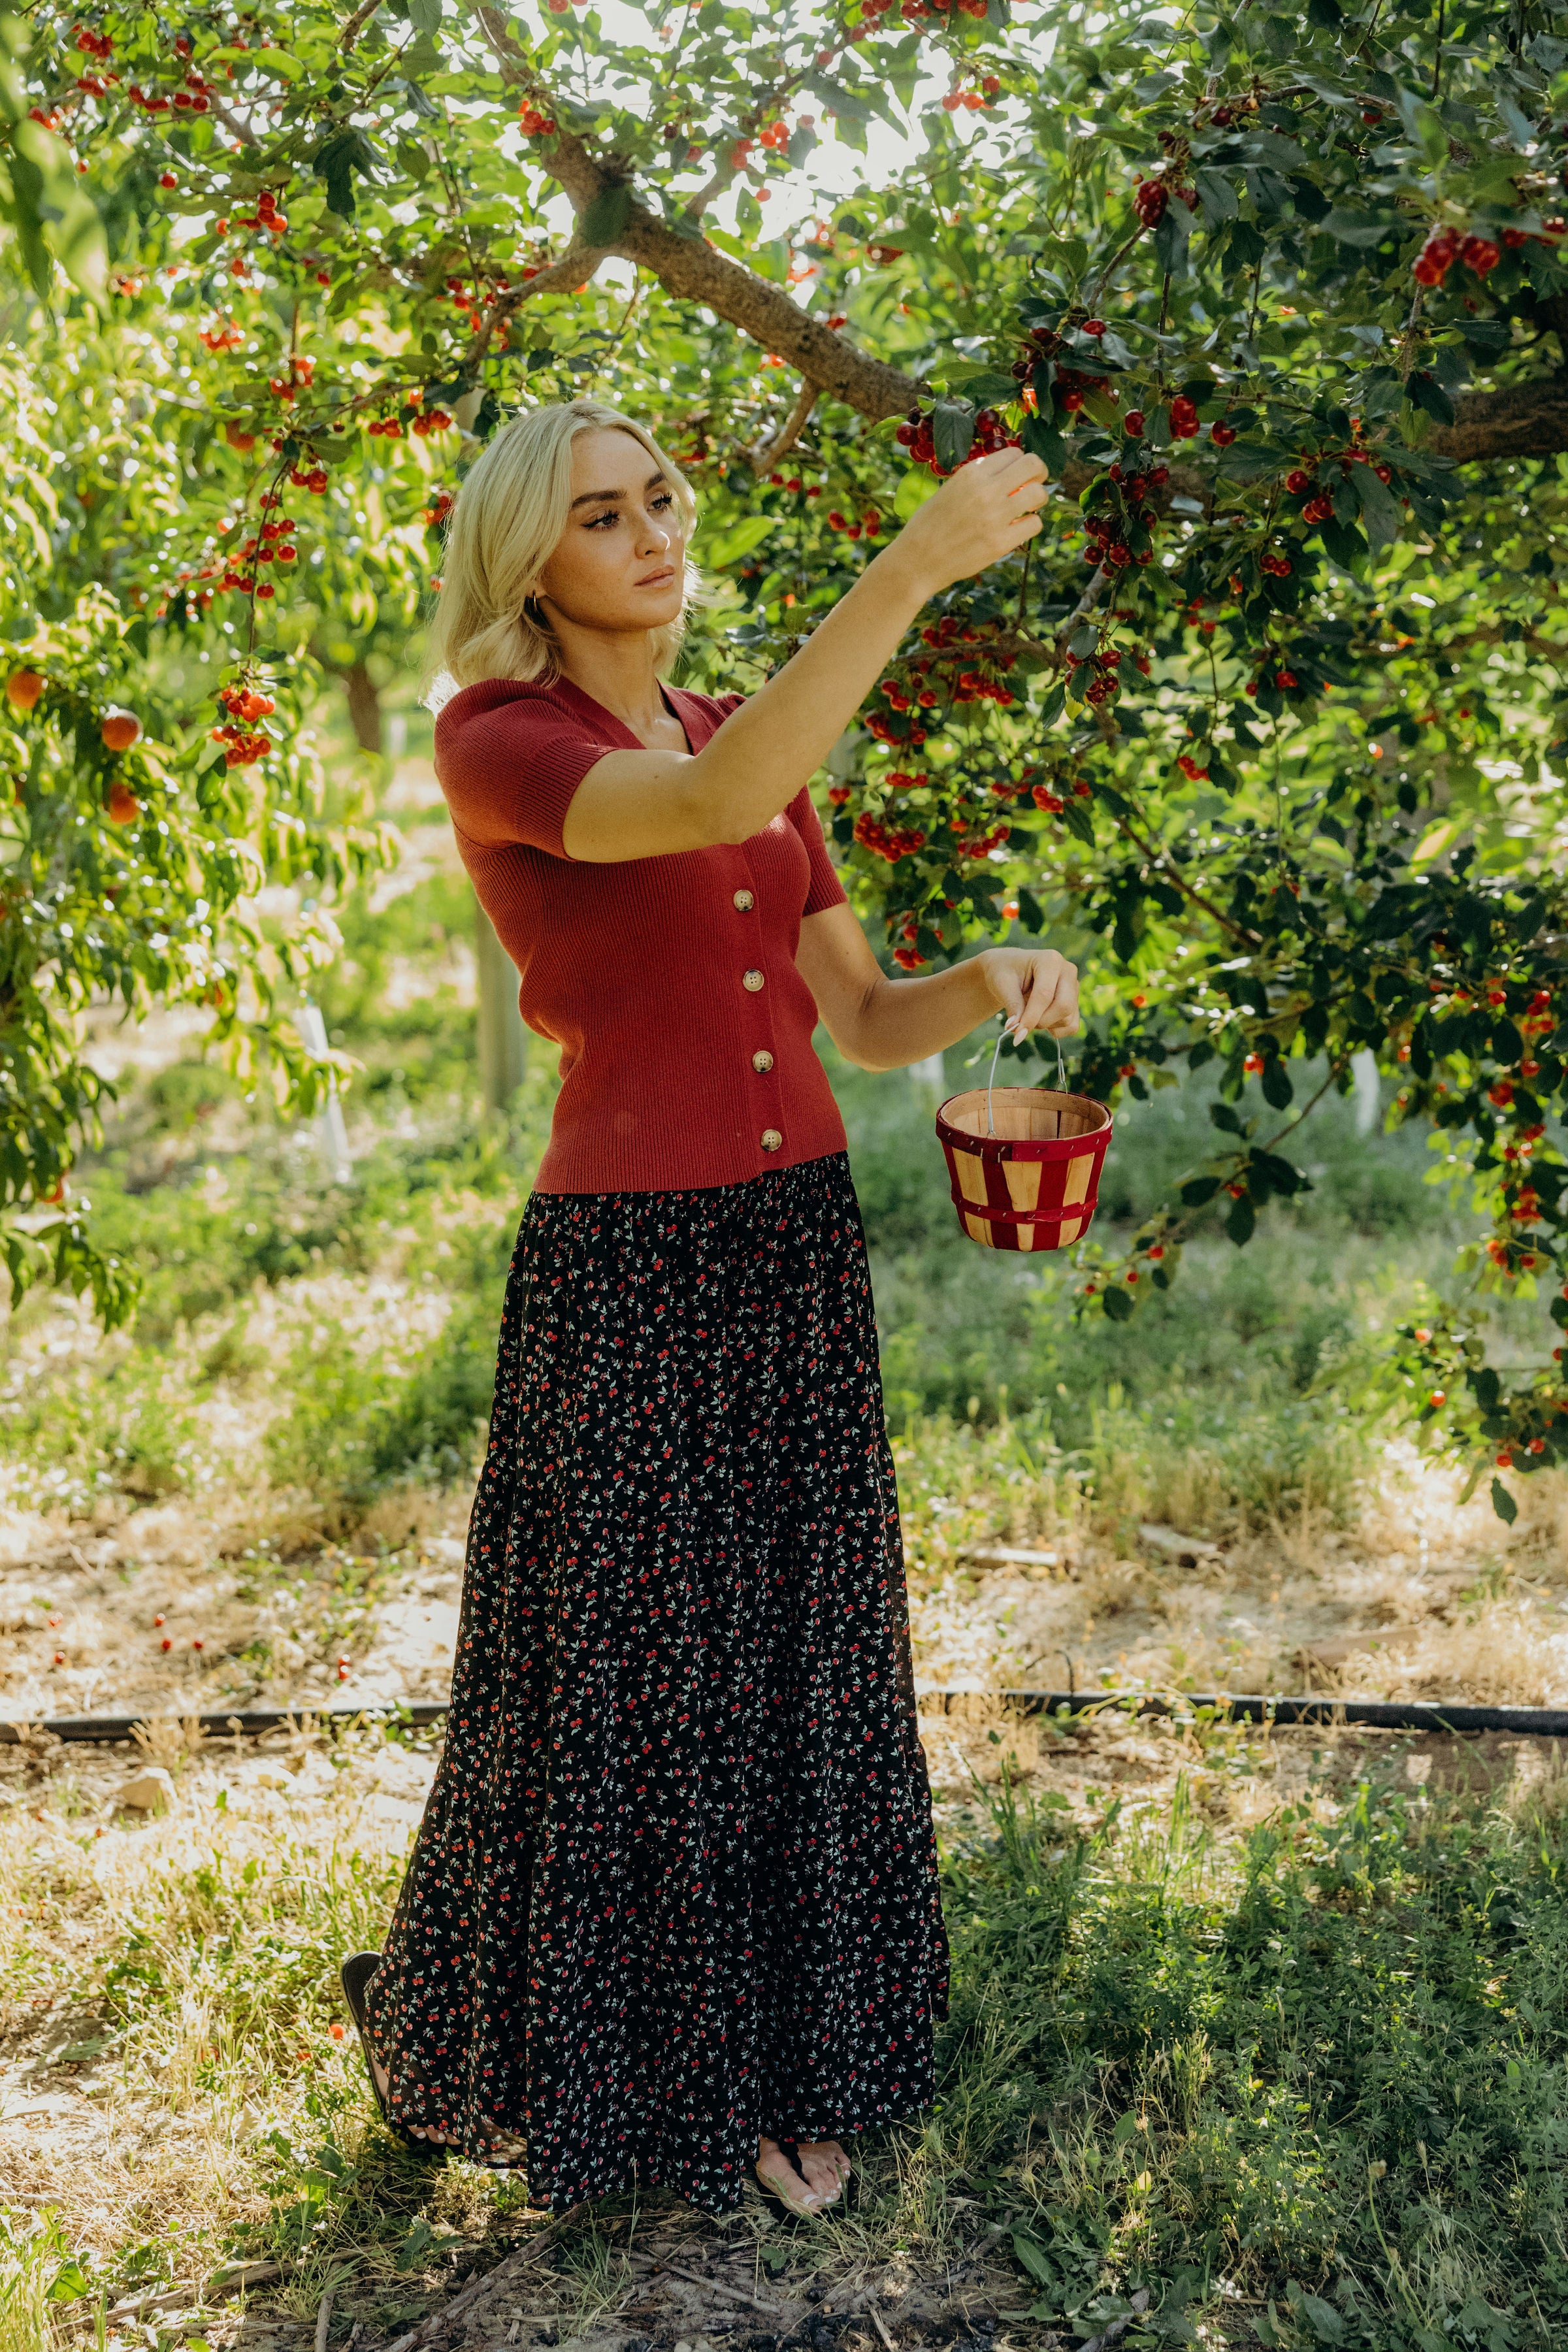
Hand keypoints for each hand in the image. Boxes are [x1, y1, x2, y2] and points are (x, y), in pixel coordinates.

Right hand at [894, 447, 1045, 595]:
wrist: (917, 561)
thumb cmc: (930, 525)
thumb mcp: (950, 489)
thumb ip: (978, 479)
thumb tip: (1007, 473)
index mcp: (971, 473)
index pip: (1013, 452)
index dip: (1017, 463)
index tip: (1014, 476)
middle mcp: (986, 490)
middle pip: (1033, 464)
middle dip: (1037, 474)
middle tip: (1031, 485)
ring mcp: (995, 517)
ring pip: (1039, 494)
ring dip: (1037, 499)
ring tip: (1026, 508)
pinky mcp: (1001, 542)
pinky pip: (1035, 524)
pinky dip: (1030, 525)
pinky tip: (1018, 529)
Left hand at [975, 946, 1079, 1042]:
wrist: (1011, 971)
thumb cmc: (1004, 972)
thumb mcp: (1002, 984)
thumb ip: (1012, 1005)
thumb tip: (1017, 1031)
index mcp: (1050, 960)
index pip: (1045, 994)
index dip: (1031, 1016)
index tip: (1016, 1032)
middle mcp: (1067, 971)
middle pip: (1064, 1006)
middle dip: (1041, 1021)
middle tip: (1021, 1023)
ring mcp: (1074, 987)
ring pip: (1067, 1018)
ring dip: (1045, 1025)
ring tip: (1028, 1013)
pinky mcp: (1075, 1002)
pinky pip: (1071, 1026)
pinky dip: (1055, 1030)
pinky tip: (1040, 1019)